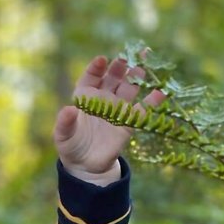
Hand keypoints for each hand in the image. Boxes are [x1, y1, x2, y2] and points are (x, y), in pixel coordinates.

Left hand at [54, 55, 164, 182]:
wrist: (86, 164)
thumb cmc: (71, 145)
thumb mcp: (63, 135)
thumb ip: (65, 122)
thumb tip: (68, 109)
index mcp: (85, 96)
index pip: (91, 77)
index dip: (96, 68)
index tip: (102, 60)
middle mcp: (103, 97)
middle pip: (113, 77)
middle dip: (119, 67)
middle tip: (125, 58)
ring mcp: (117, 108)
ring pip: (129, 88)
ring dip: (136, 77)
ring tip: (142, 67)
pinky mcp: (129, 122)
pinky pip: (142, 109)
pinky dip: (152, 101)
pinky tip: (161, 93)